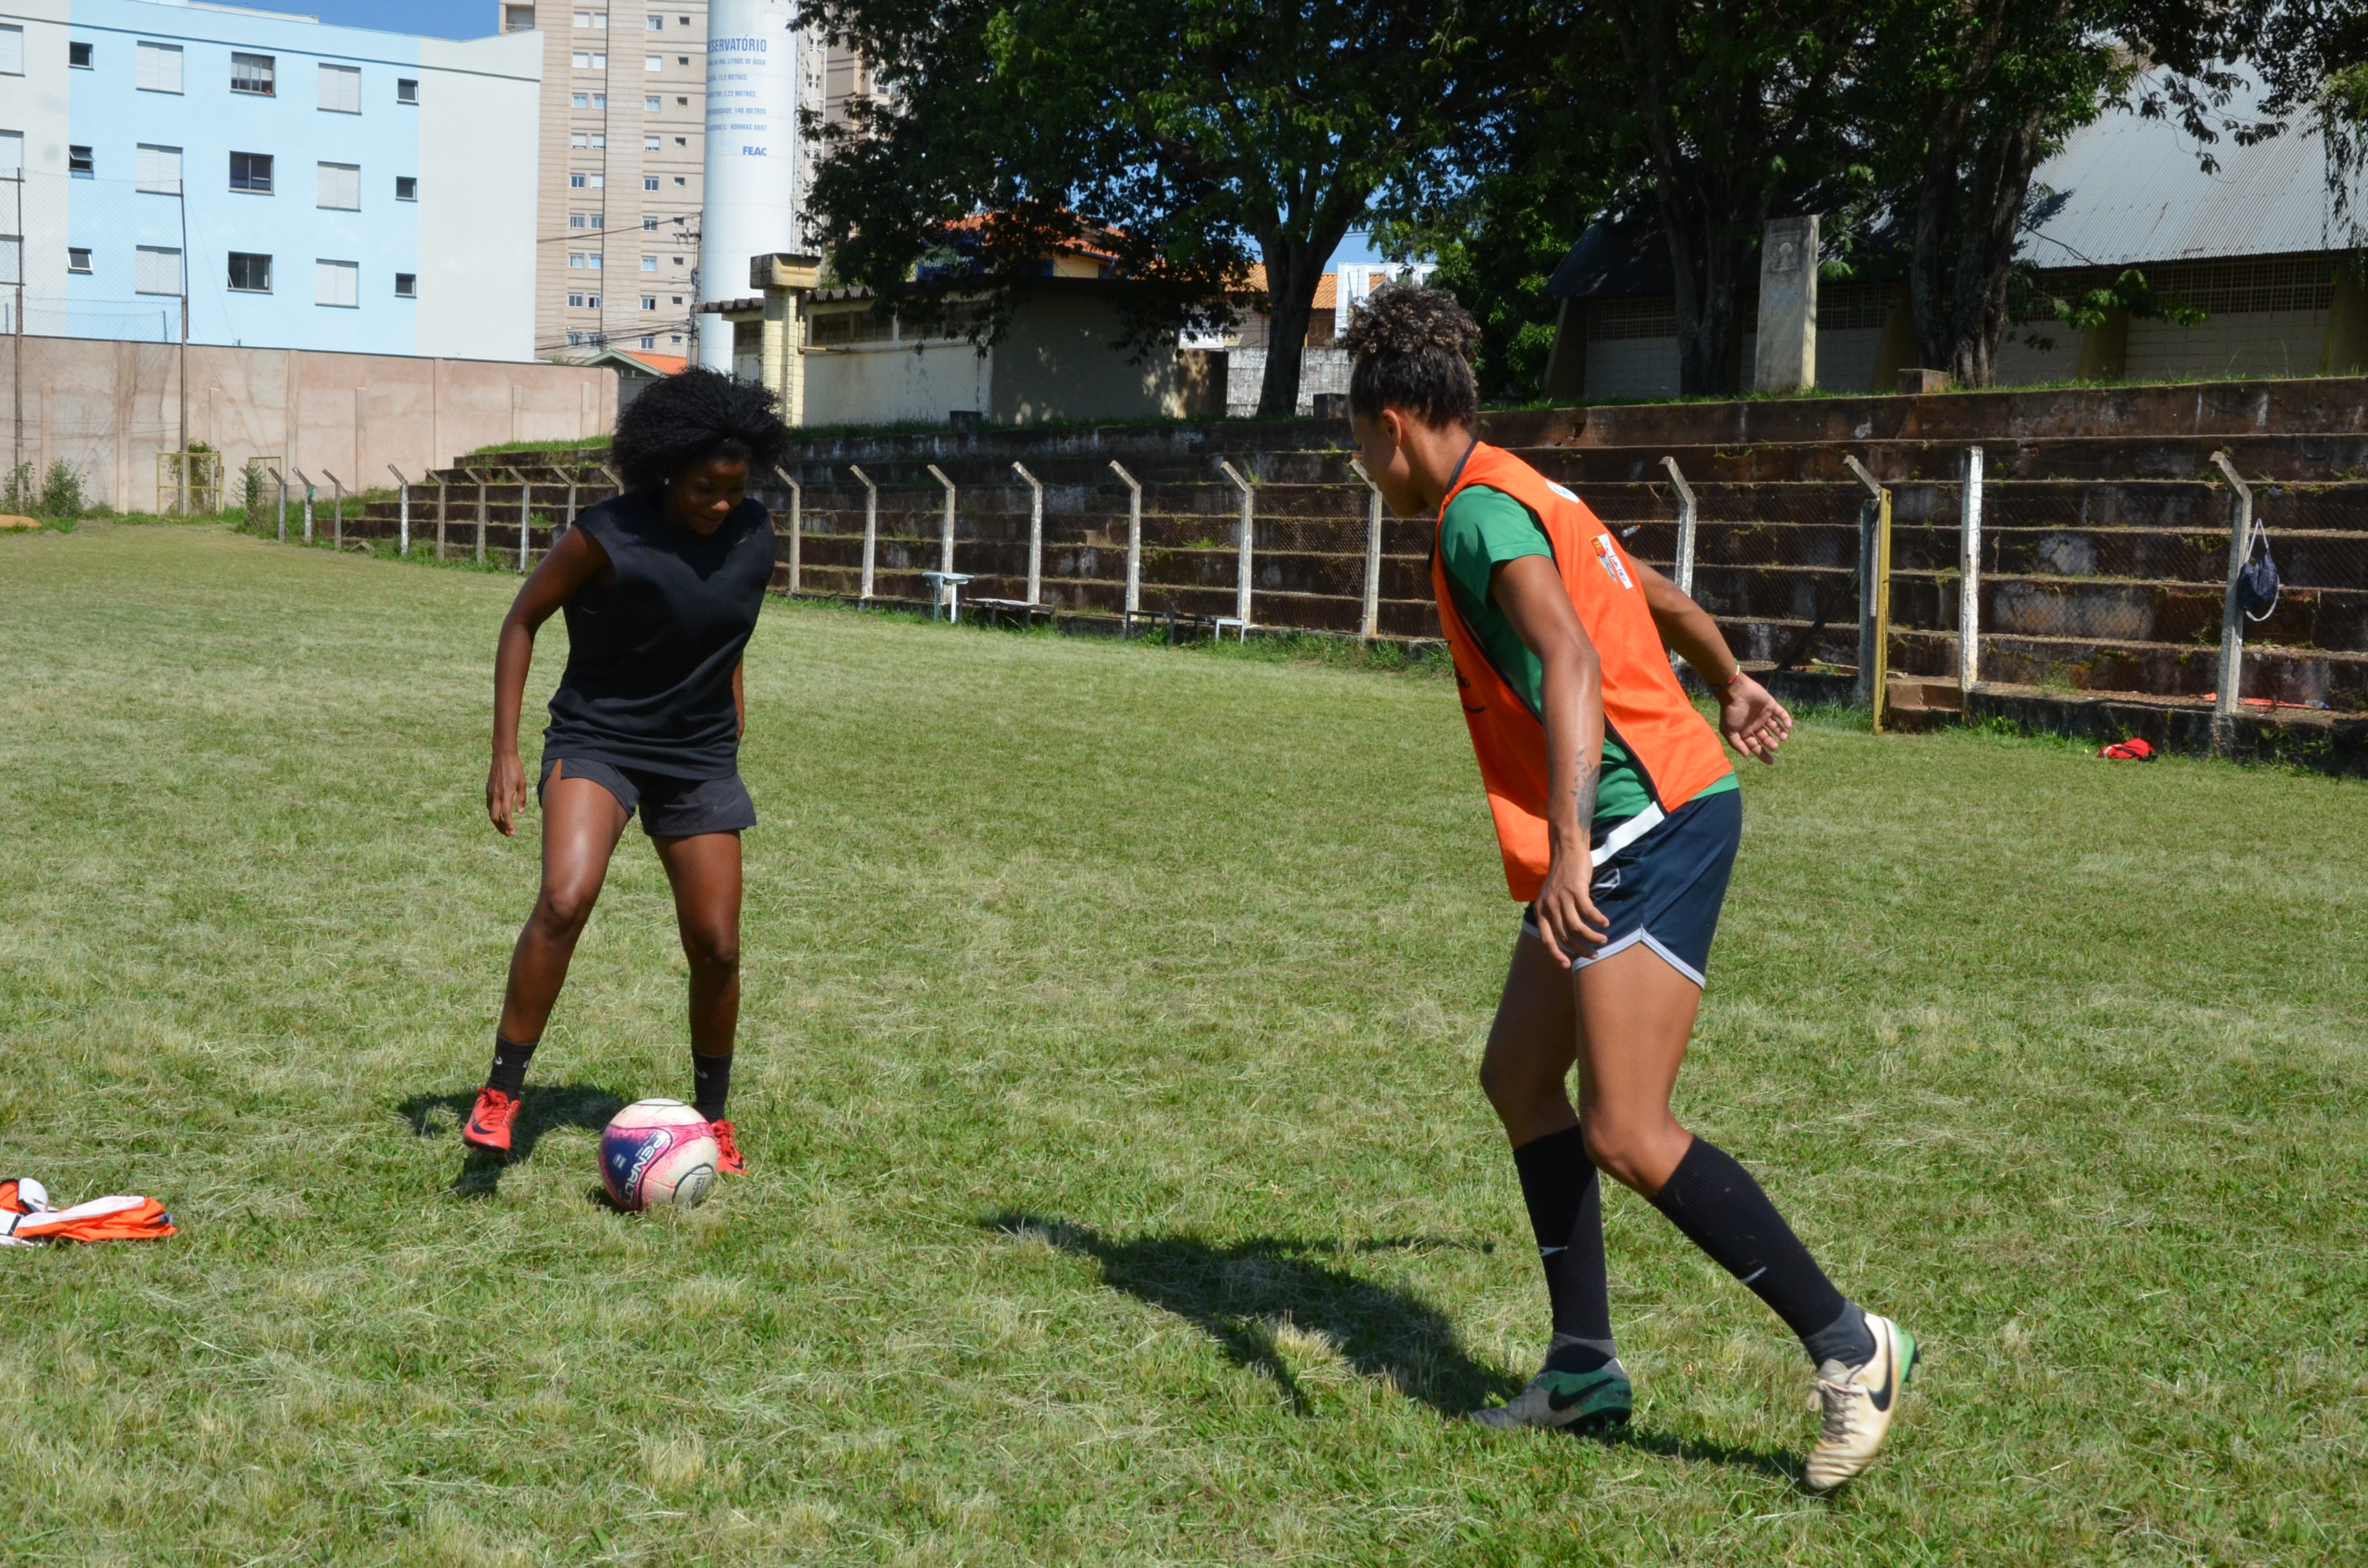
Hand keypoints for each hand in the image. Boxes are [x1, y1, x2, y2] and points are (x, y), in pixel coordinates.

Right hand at [486, 750, 526, 836]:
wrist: (502, 756)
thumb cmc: (515, 769)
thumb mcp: (523, 783)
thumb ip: (521, 798)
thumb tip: (520, 812)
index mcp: (505, 794)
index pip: (506, 814)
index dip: (509, 825)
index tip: (513, 833)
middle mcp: (495, 795)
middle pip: (494, 817)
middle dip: (501, 828)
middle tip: (509, 834)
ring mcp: (490, 792)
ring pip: (490, 812)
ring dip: (497, 821)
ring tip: (505, 826)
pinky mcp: (488, 789)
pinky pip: (489, 805)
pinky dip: (493, 812)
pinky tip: (500, 814)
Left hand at [1531, 851, 1609, 967]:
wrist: (1566, 849)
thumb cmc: (1562, 876)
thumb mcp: (1551, 897)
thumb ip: (1554, 914)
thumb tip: (1565, 936)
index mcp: (1540, 910)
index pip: (1546, 939)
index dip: (1556, 955)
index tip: (1568, 965)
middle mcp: (1549, 906)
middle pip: (1564, 936)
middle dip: (1580, 949)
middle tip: (1593, 954)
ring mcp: (1562, 898)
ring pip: (1577, 927)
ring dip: (1591, 937)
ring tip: (1603, 940)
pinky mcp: (1576, 889)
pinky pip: (1588, 912)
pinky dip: (1597, 920)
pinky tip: (1605, 923)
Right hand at [1717, 673, 1792, 762]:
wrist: (1736, 692)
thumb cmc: (1731, 712)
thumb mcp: (1729, 731)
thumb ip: (1737, 744)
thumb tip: (1747, 755)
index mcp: (1745, 731)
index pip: (1755, 745)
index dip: (1762, 754)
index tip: (1771, 762)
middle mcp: (1755, 724)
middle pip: (1766, 737)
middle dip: (1771, 743)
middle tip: (1775, 746)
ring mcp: (1763, 714)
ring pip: (1774, 726)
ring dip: (1780, 732)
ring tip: (1783, 737)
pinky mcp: (1771, 705)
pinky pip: (1781, 713)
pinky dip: (1786, 720)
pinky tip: (1788, 726)